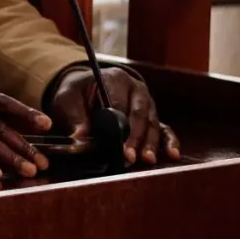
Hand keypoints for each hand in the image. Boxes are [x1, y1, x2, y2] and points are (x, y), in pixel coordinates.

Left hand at [49, 66, 176, 164]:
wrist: (83, 90)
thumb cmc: (75, 94)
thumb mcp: (66, 101)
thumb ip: (74, 117)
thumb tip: (80, 137)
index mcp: (115, 79)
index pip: (118, 103)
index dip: (117, 124)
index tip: (114, 143)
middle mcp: (136, 89)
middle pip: (139, 114)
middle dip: (134, 137)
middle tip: (129, 156)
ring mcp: (147, 103)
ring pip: (153, 123)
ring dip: (150, 143)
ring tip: (148, 159)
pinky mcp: (152, 117)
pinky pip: (164, 128)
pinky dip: (169, 141)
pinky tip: (173, 154)